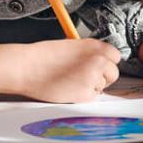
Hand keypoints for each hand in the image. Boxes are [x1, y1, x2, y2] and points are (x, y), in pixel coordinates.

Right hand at [0, 39, 122, 103]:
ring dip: (91, 86)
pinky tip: (68, 89)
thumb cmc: (43, 56)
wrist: (27, 67)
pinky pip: (92, 97)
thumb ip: (90, 53)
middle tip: (84, 77)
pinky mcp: (86, 94)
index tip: (99, 66)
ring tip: (72, 81)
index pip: (116, 57)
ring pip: (102, 87)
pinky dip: (82, 96)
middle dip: (102, 77)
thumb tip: (100, 62)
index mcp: (95, 46)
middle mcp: (98, 61)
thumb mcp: (72, 46)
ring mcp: (93, 78)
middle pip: (113, 74)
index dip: (106, 63)